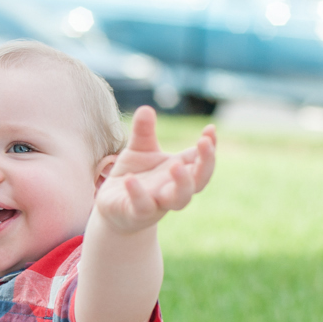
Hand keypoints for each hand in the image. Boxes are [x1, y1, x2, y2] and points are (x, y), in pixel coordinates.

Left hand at [97, 106, 215, 233]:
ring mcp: (158, 203)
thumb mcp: (138, 150)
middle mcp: (173, 188)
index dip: (209, 147)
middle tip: (204, 143)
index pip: (202, 160)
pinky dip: (137, 193)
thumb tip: (146, 108)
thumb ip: (143, 132)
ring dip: (182, 182)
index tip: (210, 129)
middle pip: (200, 180)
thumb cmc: (134, 176)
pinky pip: (142, 205)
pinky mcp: (138, 213)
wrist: (112, 205)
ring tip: (177, 165)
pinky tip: (130, 179)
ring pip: (180, 199)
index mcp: (179, 171)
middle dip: (205, 163)